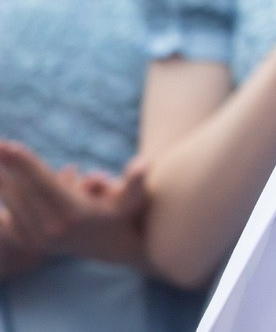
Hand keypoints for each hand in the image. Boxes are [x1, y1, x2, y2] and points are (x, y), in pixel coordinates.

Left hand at [0, 142, 145, 266]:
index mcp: (73, 215)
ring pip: (13, 202)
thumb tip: (143, 163)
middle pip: (23, 191)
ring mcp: (38, 238)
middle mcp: (52, 230)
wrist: (112, 248)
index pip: (43, 183)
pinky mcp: (30, 241)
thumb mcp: (134, 198)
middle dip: (7, 166)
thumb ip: (137, 181)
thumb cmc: (124, 214)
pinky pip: (12, 213)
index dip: (25, 163)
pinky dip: (5, 193)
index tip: (8, 145)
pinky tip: (1, 178)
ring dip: (2, 179)